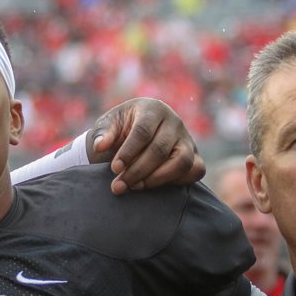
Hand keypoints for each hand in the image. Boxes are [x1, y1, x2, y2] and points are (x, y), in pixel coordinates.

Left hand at [87, 98, 203, 194]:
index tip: (115, 169)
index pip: (143, 131)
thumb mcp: (109, 125)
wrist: (139, 135)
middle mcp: (175, 122)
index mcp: (153, 109)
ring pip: (181, 162)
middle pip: (159, 149)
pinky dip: (178, 181)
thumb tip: (100, 146)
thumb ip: (102, 134)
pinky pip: (195, 171)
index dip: (128, 152)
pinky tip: (153, 186)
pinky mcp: (196, 156)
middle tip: (119, 186)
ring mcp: (188, 139)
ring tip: (136, 187)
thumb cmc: (122, 129)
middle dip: (137, 171)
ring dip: (157, 179)